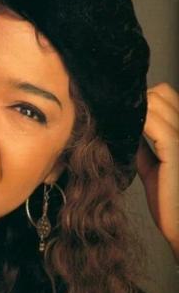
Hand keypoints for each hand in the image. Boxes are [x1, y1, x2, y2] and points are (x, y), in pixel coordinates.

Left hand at [136, 83, 178, 261]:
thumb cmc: (169, 200)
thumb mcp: (153, 167)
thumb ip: (143, 146)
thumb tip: (125, 130)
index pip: (165, 94)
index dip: (143, 100)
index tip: (122, 116)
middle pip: (161, 91)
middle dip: (137, 103)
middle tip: (120, 123)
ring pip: (156, 100)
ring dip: (133, 113)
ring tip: (120, 131)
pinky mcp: (176, 149)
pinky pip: (153, 122)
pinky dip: (137, 124)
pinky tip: (125, 138)